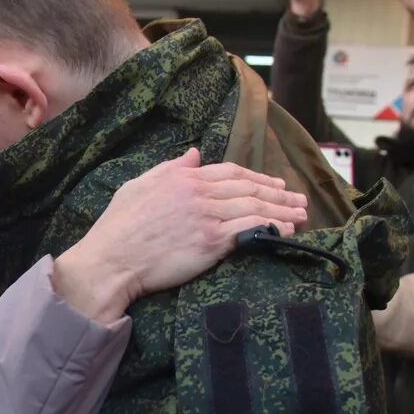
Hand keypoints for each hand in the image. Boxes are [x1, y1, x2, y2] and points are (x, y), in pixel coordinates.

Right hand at [53, 149, 308, 323]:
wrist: (111, 259)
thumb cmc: (117, 227)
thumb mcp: (137, 186)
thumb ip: (169, 169)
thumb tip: (194, 154)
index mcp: (182, 177)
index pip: (229, 172)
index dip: (256, 177)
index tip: (274, 183)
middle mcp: (199, 192)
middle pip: (248, 188)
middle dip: (277, 192)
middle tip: (298, 198)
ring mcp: (207, 216)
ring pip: (255, 206)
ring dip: (282, 210)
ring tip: (301, 214)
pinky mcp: (212, 241)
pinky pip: (251, 229)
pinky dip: (272, 227)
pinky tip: (286, 230)